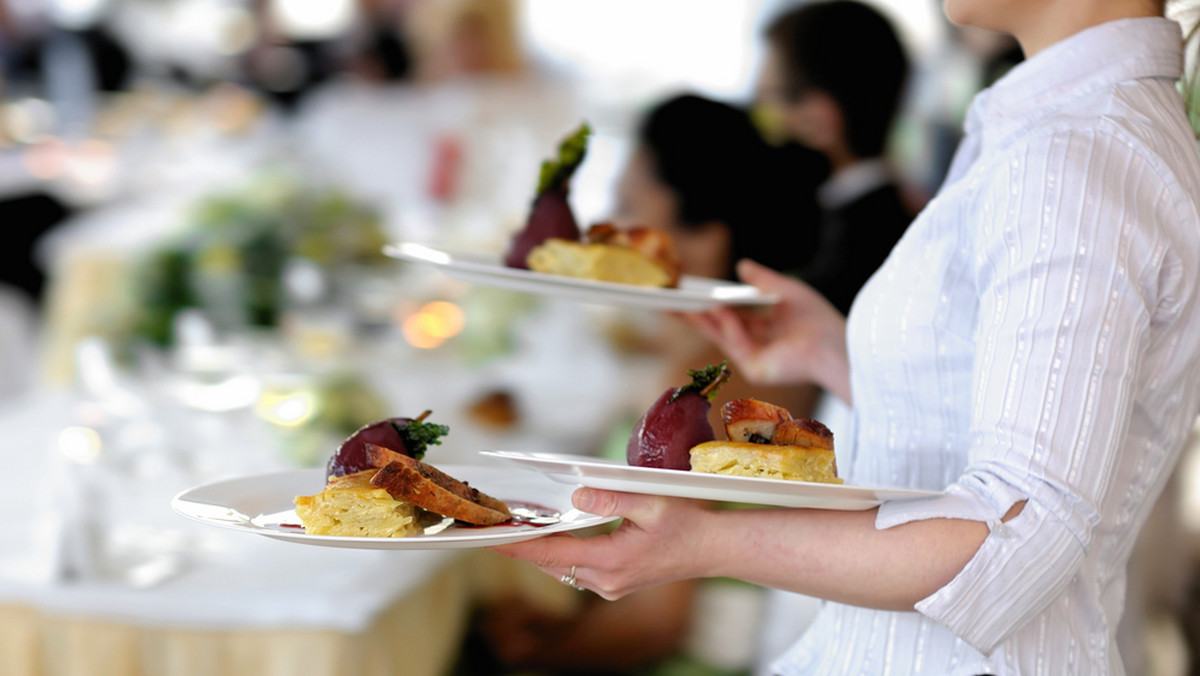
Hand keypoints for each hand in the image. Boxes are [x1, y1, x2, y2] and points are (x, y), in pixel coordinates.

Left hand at [489, 488, 714, 599]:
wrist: (712, 550)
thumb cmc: (687, 522)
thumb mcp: (652, 502)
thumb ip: (613, 497)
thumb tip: (577, 495)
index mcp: (612, 560)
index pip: (552, 553)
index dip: (519, 544)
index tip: (492, 537)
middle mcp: (606, 581)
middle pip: (550, 563)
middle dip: (523, 545)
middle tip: (494, 525)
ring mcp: (610, 587)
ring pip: (561, 569)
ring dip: (540, 550)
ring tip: (515, 528)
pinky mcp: (614, 585)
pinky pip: (575, 571)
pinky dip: (559, 554)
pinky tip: (550, 536)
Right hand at [686, 259, 850, 400]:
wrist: (835, 346)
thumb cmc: (817, 319)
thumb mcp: (786, 290)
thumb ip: (763, 279)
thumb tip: (741, 265)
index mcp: (764, 326)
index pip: (729, 314)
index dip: (707, 303)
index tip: (686, 291)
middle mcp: (755, 343)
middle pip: (717, 326)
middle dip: (692, 314)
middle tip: (667, 300)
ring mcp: (753, 357)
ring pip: (720, 335)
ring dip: (700, 318)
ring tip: (680, 300)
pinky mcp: (755, 369)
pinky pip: (735, 342)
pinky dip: (725, 324)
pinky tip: (715, 306)